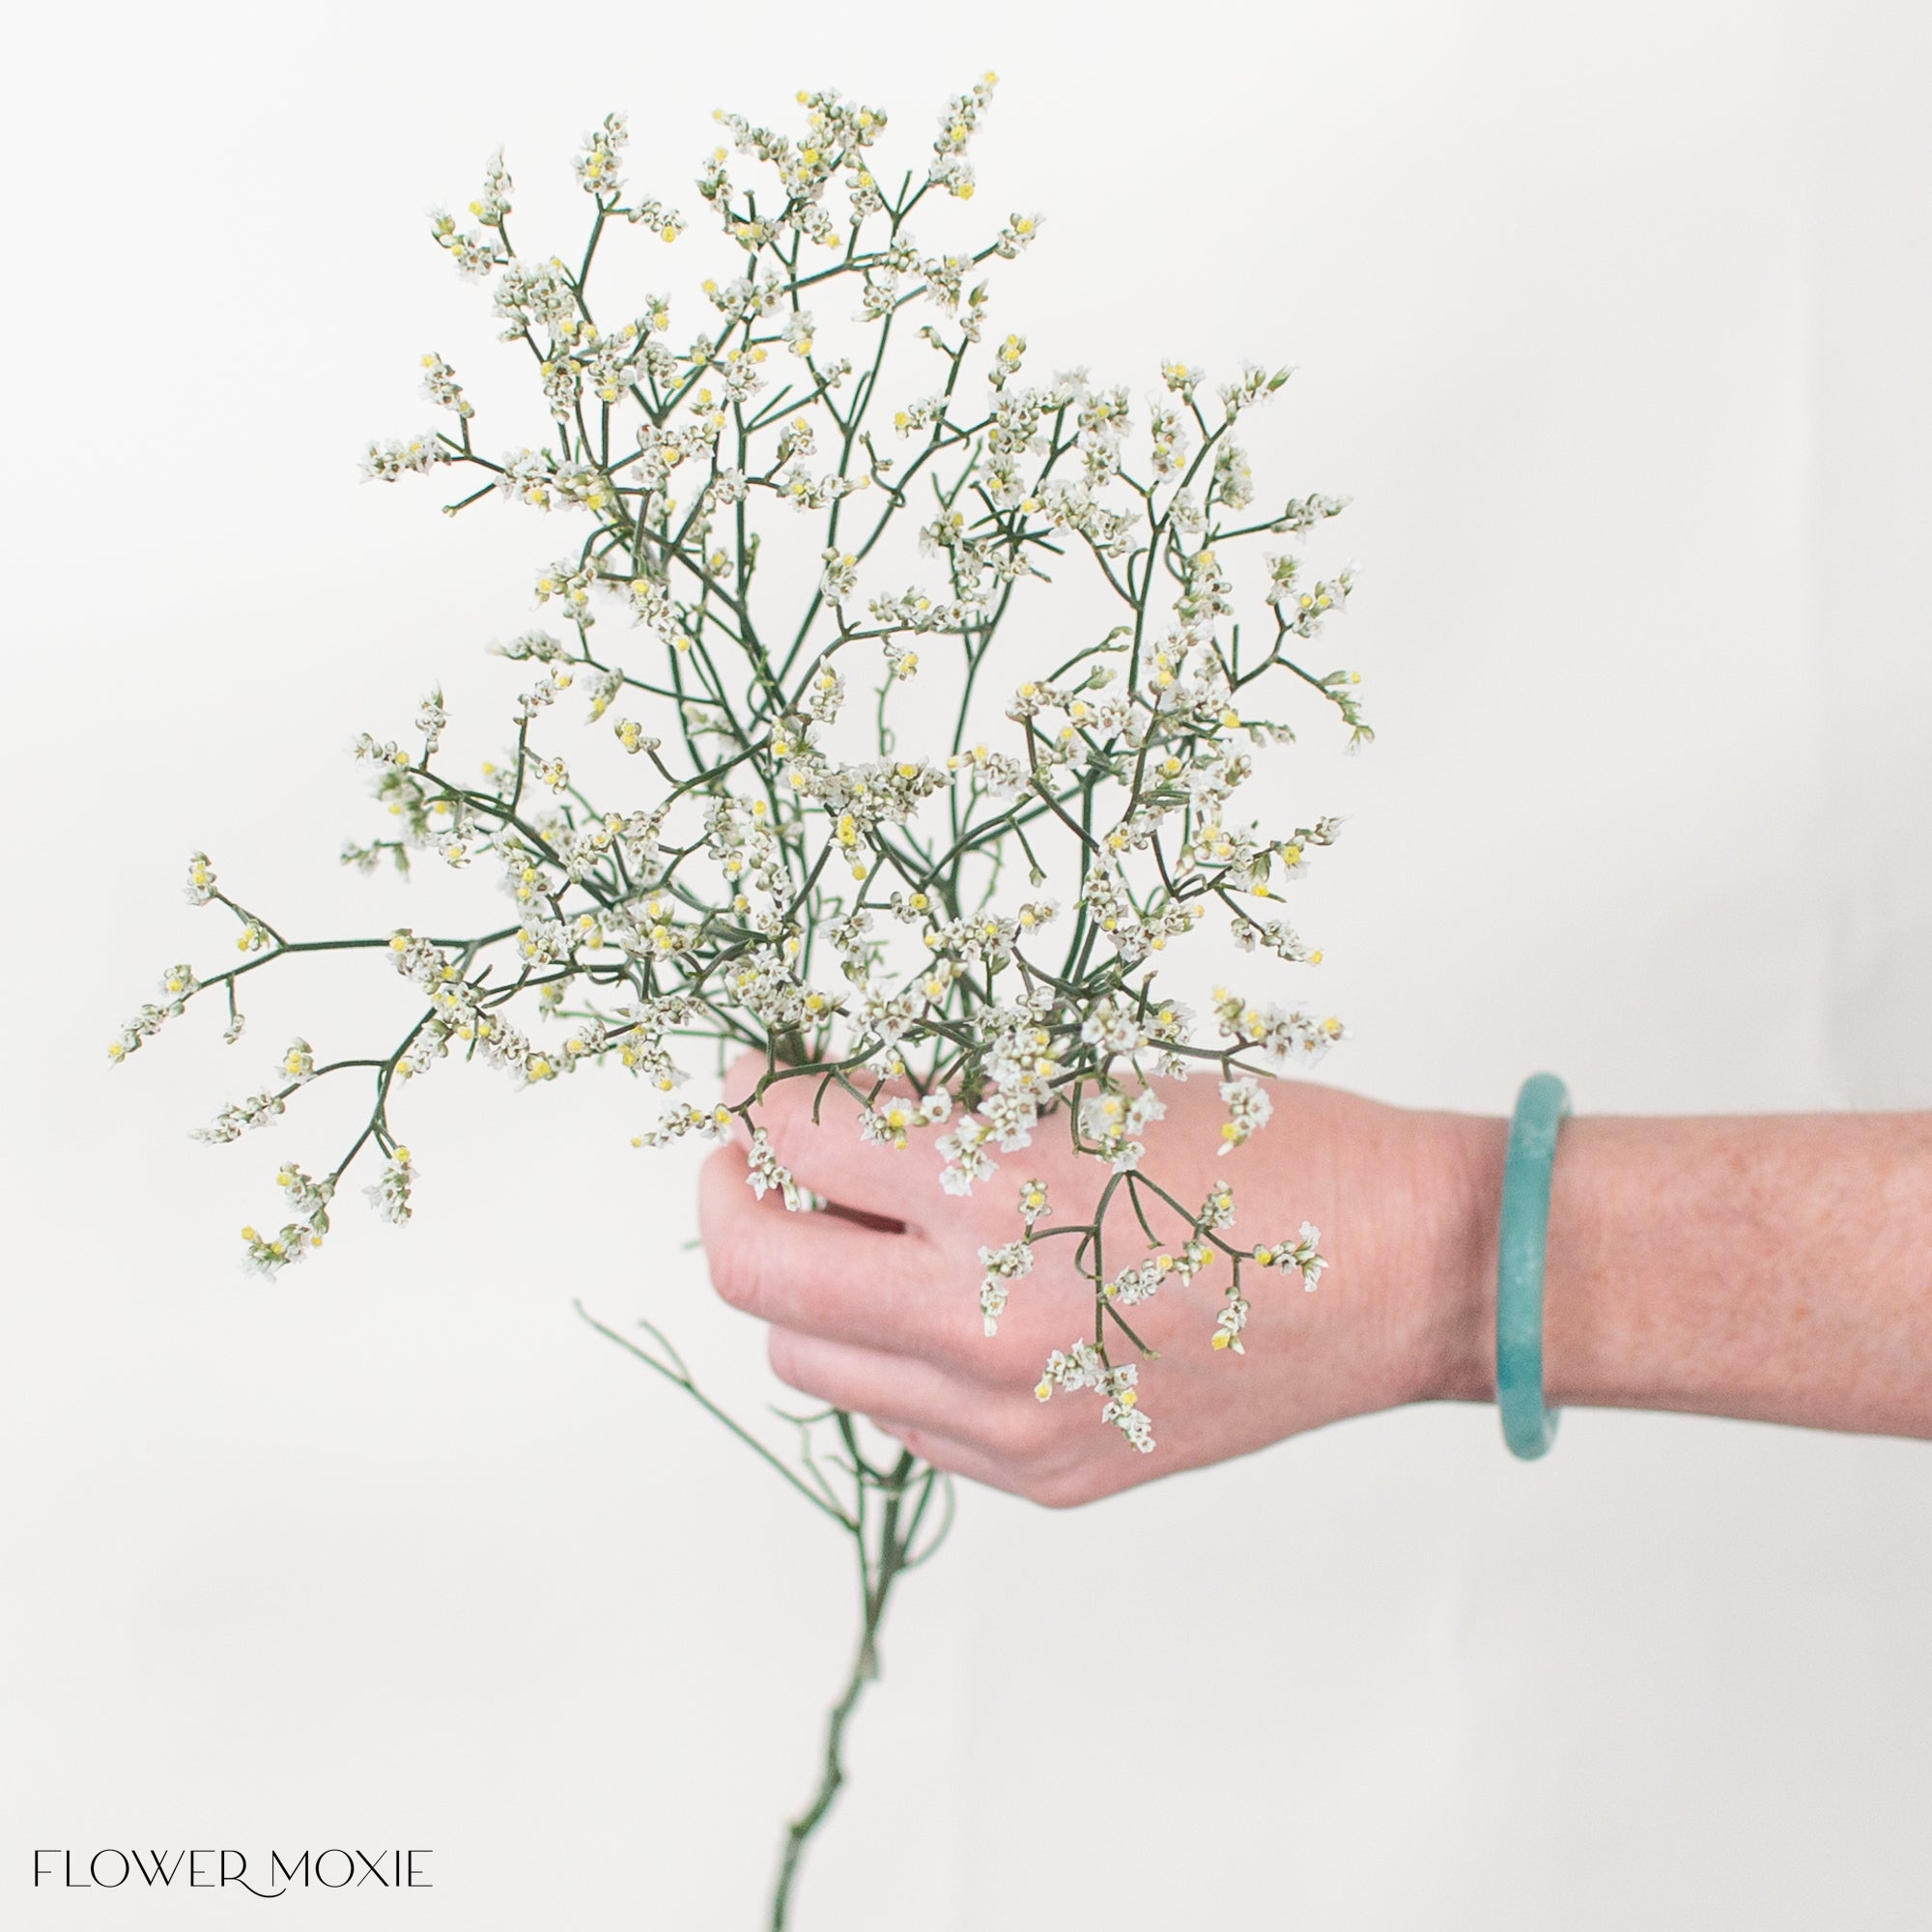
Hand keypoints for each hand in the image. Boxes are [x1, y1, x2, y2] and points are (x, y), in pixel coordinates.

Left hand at [699, 1057, 1494, 1505]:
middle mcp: (985, 1327)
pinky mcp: (1044, 1476)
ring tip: (870, 1228)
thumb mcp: (1094, 1090)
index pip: (796, 1141)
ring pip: (810, 1360)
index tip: (769, 1074)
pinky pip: (897, 1418)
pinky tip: (945, 1300)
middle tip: (768, 1152)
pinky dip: (887, 1352)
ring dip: (810, 1283)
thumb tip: (825, 1106)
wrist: (1408, 1274)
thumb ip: (945, 1110)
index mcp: (1004, 1196)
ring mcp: (1010, 1422)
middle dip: (737, 1195)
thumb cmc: (1271, 1151)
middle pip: (756, 1275)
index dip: (762, 1093)